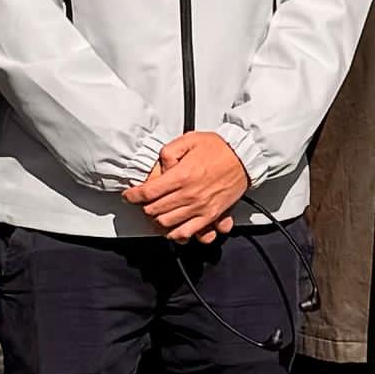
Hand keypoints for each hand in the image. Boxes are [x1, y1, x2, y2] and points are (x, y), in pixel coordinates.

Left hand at [136, 131, 250, 243]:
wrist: (244, 157)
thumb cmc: (220, 148)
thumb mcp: (189, 140)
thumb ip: (169, 152)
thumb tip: (160, 167)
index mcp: (182, 176)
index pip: (148, 193)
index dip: (134, 195)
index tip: (130, 195)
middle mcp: (189, 195)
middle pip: (155, 211)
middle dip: (144, 208)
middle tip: (143, 203)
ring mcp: (200, 208)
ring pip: (167, 224)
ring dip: (157, 221)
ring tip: (155, 214)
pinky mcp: (210, 216)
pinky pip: (188, 233)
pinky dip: (176, 233)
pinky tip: (172, 227)